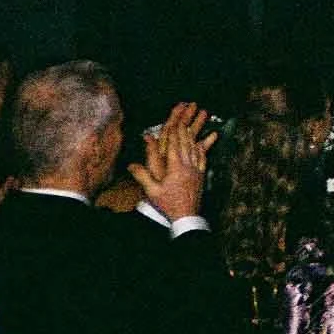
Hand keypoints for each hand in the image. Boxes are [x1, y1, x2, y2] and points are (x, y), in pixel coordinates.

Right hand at [129, 102, 214, 221]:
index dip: (175, 133)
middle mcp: (188, 166)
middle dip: (185, 129)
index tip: (174, 121)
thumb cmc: (168, 204)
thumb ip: (142, 176)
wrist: (186, 215)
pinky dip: (202, 149)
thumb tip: (130, 164)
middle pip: (186, 144)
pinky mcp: (201, 176)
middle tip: (185, 118)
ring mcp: (196, 170)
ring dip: (194, 136)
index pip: (175, 146)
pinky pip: (202, 158)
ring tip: (193, 124)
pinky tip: (201, 144)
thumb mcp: (152, 191)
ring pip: (195, 149)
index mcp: (176, 168)